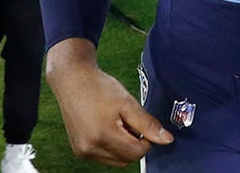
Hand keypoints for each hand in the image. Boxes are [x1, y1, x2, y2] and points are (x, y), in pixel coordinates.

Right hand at [47, 39, 171, 166]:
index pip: (137, 153)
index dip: (146, 140)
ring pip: (116, 161)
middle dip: (134, 145)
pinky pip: (104, 157)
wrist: (72, 79)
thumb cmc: (99, 87)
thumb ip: (147, 124)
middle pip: (127, 160)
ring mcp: (82, 151)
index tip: (141, 124)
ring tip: (116, 124)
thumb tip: (167, 140)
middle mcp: (90, 148)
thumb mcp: (127, 102)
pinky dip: (111, 147)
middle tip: (128, 121)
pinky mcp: (79, 151)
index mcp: (103, 135)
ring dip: (123, 148)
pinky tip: (107, 128)